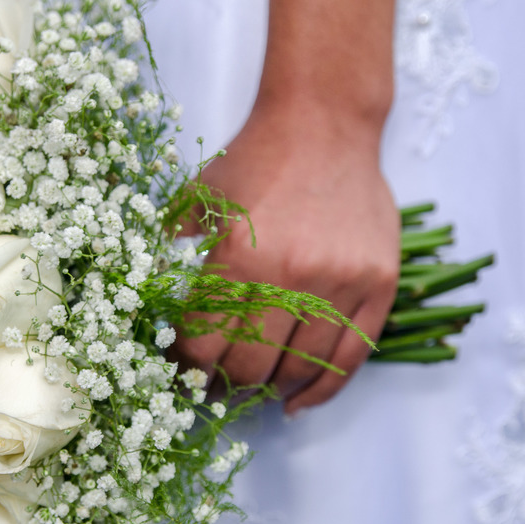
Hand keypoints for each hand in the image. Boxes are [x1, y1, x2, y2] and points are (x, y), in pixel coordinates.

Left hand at [174, 101, 400, 413]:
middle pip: (251, 367)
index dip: (185, 370)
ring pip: (301, 369)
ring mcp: (340, 283)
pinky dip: (321, 389)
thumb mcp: (196, 200)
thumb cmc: (254, 161)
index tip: (179, 375)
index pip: (203, 344)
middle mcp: (292, 276)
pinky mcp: (377, 284)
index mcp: (238, 257)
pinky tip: (296, 401)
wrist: (323, 122)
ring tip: (253, 393)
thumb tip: (147, 310)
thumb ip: (171, 254)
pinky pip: (350, 358)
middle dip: (224, 388)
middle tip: (214, 390)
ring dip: (270, 391)